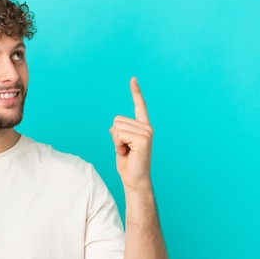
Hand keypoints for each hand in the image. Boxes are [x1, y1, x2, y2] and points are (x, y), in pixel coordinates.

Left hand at [109, 77, 152, 191]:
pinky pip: (119, 134)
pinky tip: (127, 153)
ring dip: (116, 142)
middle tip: (124, 149)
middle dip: (115, 136)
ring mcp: (147, 132)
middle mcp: (147, 127)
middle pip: (117, 120)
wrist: (134, 179)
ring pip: (117, 127)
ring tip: (126, 151)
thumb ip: (118, 134)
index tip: (133, 79)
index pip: (139, 106)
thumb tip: (113, 126)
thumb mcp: (119, 146)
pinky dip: (118, 145)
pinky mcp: (143, 138)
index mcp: (143, 127)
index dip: (136, 92)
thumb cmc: (128, 164)